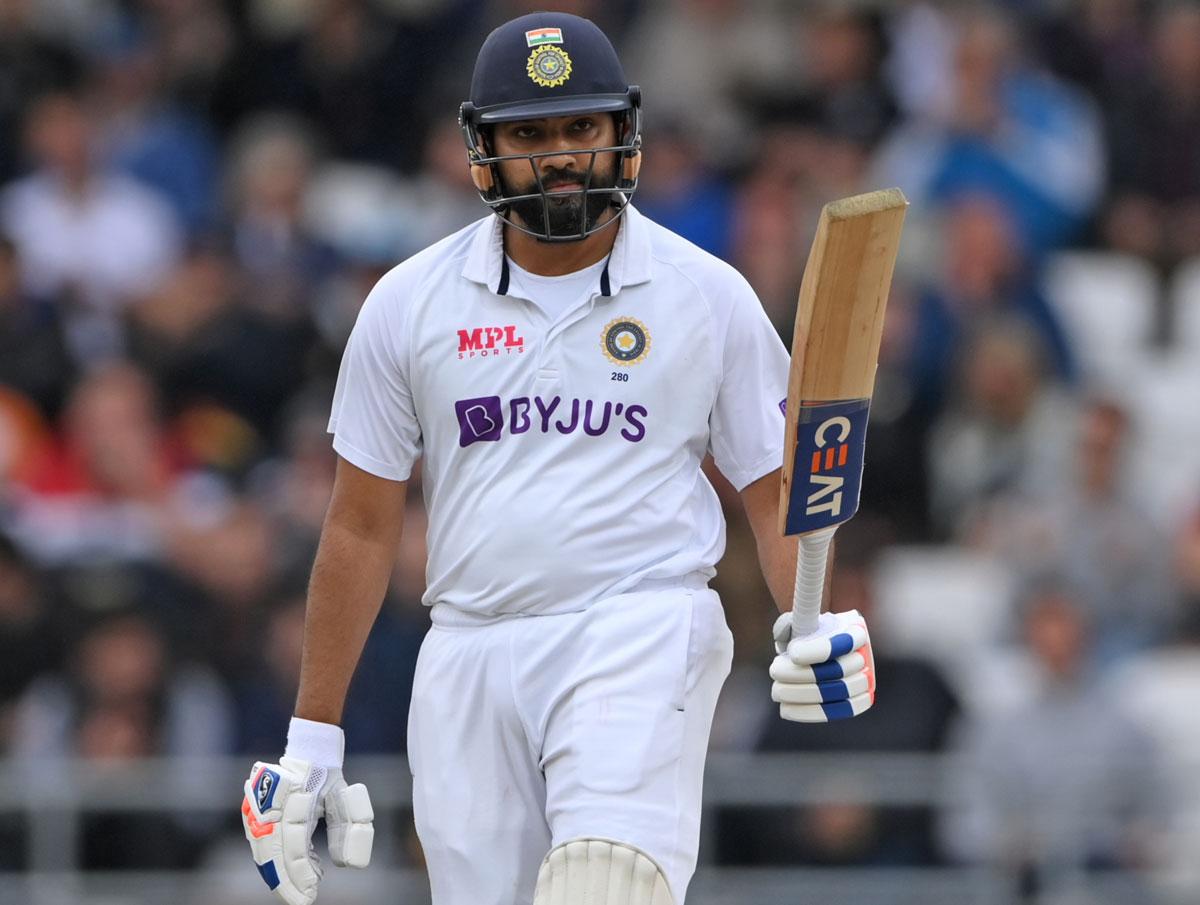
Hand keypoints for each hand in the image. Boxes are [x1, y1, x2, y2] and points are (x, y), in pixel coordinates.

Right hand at [241, 755, 373, 904]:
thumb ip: (349, 830)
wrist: (308, 752)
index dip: (300, 873)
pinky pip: (261, 845)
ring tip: (301, 888)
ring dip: (280, 874)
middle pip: (273, 854)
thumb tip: (345, 865)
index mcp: (294, 799)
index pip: (294, 847)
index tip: (312, 892)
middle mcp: (270, 805)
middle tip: (302, 900)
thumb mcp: (345, 799)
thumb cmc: (329, 778)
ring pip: (263, 853)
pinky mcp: (252, 814)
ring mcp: (257, 808)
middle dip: (287, 882)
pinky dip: (275, 862)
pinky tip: (295, 871)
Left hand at [770, 609, 874, 721]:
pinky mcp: (859, 701)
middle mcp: (865, 656)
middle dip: (803, 674)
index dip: (818, 650)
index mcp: (855, 630)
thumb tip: (783, 630)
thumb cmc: (806, 636)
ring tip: (777, 690)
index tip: (792, 654)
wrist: (818, 655)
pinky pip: (841, 711)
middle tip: (774, 671)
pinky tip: (787, 709)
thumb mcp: (797, 623)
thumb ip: (790, 623)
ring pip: (839, 693)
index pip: (843, 642)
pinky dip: (812, 712)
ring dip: (803, 694)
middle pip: (839, 671)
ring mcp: (866, 681)